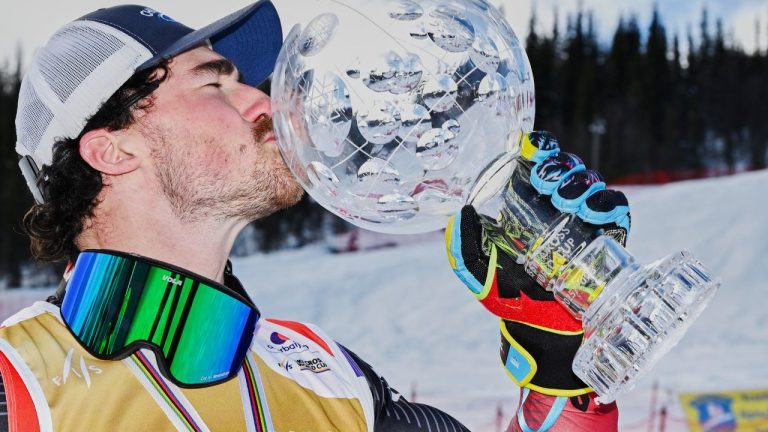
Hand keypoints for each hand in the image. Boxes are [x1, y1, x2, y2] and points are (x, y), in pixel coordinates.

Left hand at [445, 131, 630, 396]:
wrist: (543, 331)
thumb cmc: (508, 297)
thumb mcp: (478, 272)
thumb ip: (464, 245)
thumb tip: (462, 211)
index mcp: (526, 204)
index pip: (535, 163)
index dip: (537, 148)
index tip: (531, 150)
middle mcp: (556, 206)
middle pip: (565, 166)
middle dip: (559, 166)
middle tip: (547, 184)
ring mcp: (583, 219)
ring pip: (589, 182)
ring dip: (581, 184)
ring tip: (569, 204)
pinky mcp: (608, 236)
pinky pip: (615, 207)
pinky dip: (608, 203)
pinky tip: (594, 212)